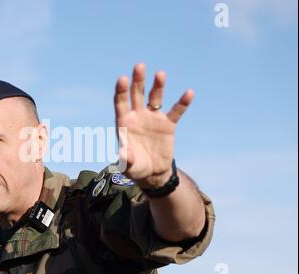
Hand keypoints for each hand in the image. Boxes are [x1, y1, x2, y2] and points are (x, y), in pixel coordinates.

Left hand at [114, 63, 193, 187]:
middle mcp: (138, 116)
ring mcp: (153, 118)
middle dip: (138, 80)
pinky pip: (176, 111)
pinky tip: (188, 93)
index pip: (121, 103)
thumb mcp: (129, 166)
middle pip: (136, 94)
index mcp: (124, 123)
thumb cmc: (136, 167)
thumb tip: (123, 156)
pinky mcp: (168, 124)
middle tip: (139, 66)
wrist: (153, 172)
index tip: (122, 79)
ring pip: (155, 98)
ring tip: (160, 74)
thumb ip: (126, 160)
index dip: (121, 91)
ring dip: (158, 86)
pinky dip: (182, 103)